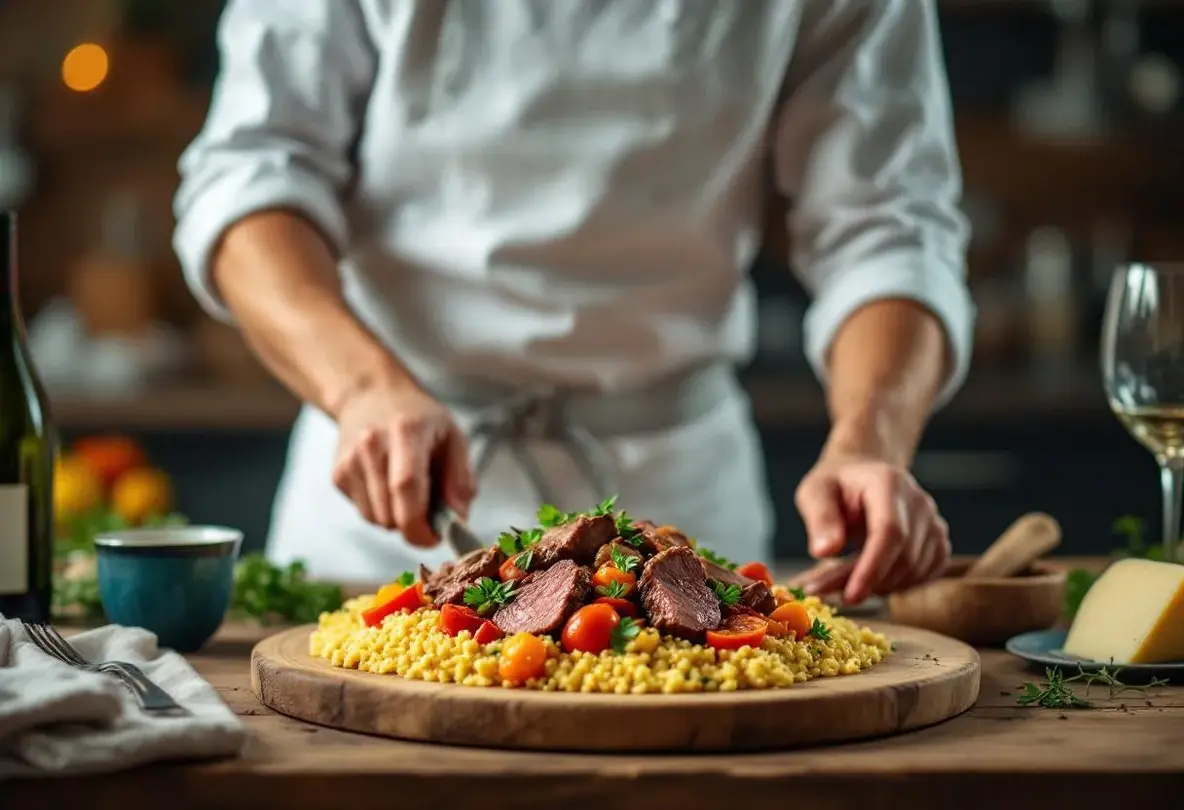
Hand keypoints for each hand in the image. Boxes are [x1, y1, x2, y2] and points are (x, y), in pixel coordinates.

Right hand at [332, 377, 476, 546]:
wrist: (371, 396)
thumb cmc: (419, 419)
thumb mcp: (453, 437)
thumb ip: (461, 479)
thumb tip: (457, 519)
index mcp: (406, 431)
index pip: (406, 487)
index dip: (419, 523)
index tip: (434, 537)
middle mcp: (371, 444)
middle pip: (390, 511)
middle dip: (414, 525)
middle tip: (430, 510)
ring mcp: (350, 460)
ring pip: (376, 519)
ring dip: (397, 518)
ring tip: (406, 489)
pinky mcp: (338, 474)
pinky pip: (364, 513)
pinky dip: (381, 510)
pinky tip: (387, 483)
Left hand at [792, 452, 948, 603]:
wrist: (862, 476)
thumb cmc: (836, 486)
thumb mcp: (815, 492)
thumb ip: (820, 518)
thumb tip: (824, 551)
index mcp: (888, 483)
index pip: (890, 531)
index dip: (873, 568)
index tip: (851, 595)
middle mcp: (919, 502)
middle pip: (904, 557)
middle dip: (867, 582)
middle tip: (825, 590)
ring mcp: (933, 523)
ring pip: (913, 571)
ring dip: (877, 586)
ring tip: (840, 579)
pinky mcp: (937, 542)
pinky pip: (921, 576)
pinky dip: (894, 585)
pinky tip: (869, 577)